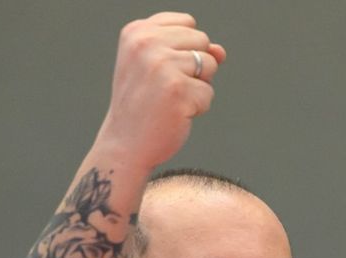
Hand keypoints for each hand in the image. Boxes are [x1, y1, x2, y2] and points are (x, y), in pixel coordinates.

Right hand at [94, 12, 226, 170]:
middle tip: (165, 88)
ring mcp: (162, 66)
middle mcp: (146, 44)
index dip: (185, 49)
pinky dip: (197, 108)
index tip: (160, 69)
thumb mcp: (160, 68)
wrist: (125, 145)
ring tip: (170, 101)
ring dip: (197, 87)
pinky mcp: (177, 90)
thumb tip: (220, 51)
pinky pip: (208, 93)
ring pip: (210, 65)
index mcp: (137, 32)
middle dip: (194, 67)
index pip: (187, 23)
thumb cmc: (142, 105)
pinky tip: (174, 115)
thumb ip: (191, 50)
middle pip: (202, 40)